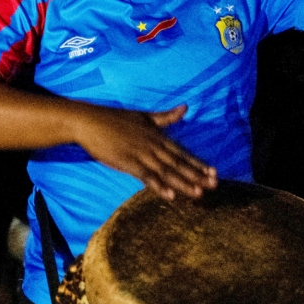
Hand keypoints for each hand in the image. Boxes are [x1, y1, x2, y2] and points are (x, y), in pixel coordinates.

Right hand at [74, 104, 216, 200]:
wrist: (89, 122)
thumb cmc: (114, 119)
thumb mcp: (144, 116)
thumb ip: (166, 117)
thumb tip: (186, 108)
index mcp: (157, 135)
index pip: (182, 152)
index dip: (198, 163)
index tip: (214, 173)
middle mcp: (152, 145)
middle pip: (178, 163)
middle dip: (197, 175)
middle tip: (214, 186)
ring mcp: (140, 154)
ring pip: (166, 171)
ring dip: (182, 183)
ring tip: (198, 193)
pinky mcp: (127, 162)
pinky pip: (145, 176)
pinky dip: (158, 185)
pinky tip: (169, 195)